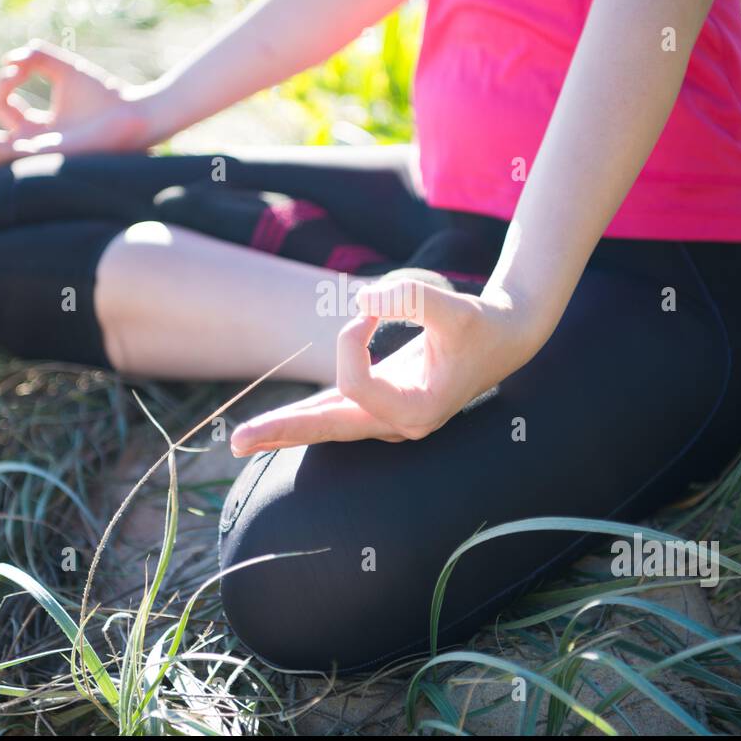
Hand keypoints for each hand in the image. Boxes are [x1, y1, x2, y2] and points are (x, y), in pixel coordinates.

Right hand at [0, 39, 166, 167]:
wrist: (133, 117)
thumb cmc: (105, 97)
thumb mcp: (63, 67)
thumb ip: (34, 56)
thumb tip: (8, 60)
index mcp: (37, 128)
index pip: (0, 107)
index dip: (3, 82)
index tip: (18, 67)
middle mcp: (33, 145)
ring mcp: (37, 154)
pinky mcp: (45, 157)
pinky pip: (7, 154)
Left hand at [229, 279, 539, 454]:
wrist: (505, 337)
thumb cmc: (479, 322)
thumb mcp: (453, 304)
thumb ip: (411, 297)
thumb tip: (363, 302)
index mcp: (418, 410)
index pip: (357, 383)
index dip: (351, 340)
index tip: (369, 308)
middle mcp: (399, 423)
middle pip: (330, 428)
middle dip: (283, 430)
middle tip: (235, 442)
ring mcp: (388, 416)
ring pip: (328, 424)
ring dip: (285, 428)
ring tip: (241, 441)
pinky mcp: (382, 401)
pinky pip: (336, 410)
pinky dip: (305, 415)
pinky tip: (274, 426)